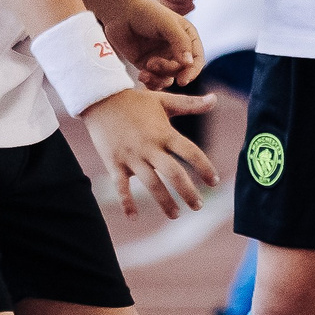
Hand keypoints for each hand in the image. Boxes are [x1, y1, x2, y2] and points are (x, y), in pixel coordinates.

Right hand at [82, 88, 219, 217]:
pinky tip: (133, 217)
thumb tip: (215, 99)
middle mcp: (149, 147)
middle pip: (173, 173)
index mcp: (164, 133)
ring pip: (151, 184)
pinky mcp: (114, 162)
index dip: (204, 168)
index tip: (214, 182)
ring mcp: (131, 156)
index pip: (191, 152)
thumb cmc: (135, 101)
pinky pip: (121, 186)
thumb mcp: (163, 101)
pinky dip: (126, 202)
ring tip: (175, 215)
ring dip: (164, 202)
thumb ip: (190, 104)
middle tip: (198, 206)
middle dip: (187, 192)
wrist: (100, 98)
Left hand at [104, 0, 202, 89]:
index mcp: (187, 37)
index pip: (197, 59)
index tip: (182, 81)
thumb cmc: (146, 13)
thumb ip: (181, 43)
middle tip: (152, 63)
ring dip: (158, 79)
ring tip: (145, 71)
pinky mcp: (147, 65)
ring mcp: (162, 57)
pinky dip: (150, 82)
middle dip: (168, 70)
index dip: (192, 71)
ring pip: (168, 78)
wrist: (121, 12)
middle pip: (181, 71)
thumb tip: (189, 63)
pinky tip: (142, 76)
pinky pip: (154, 80)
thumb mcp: (168, 25)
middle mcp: (177, 49)